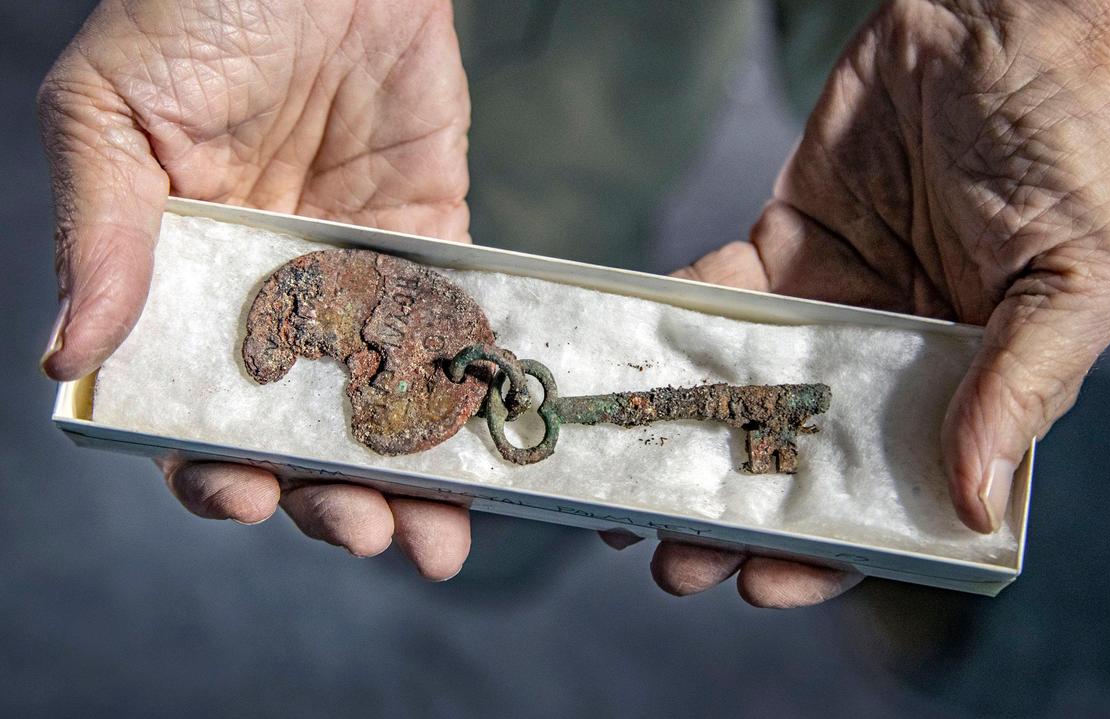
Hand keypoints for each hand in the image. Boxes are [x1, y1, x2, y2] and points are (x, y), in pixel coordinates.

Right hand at [39, 0, 472, 577]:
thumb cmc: (196, 10)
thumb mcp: (114, 113)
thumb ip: (100, 235)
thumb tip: (69, 356)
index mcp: (183, 281)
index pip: (196, 401)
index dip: (216, 461)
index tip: (244, 491)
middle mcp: (273, 296)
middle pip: (301, 425)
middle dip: (328, 493)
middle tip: (362, 533)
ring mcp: (357, 275)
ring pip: (383, 400)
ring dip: (407, 476)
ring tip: (435, 536)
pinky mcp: (431, 240)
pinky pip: (453, 329)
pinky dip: (466, 391)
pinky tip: (483, 445)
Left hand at [622, 0, 1109, 606]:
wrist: (1001, 23)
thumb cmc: (1067, 148)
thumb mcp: (1075, 275)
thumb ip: (1021, 384)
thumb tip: (975, 501)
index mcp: (967, 389)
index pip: (890, 496)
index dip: (827, 549)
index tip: (761, 581)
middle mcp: (887, 363)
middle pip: (797, 460)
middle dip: (731, 515)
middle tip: (668, 556)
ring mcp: (828, 307)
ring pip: (743, 393)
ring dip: (685, 443)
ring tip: (626, 488)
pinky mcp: (782, 246)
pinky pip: (715, 299)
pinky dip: (672, 333)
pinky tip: (633, 371)